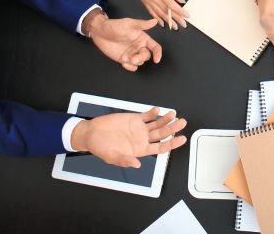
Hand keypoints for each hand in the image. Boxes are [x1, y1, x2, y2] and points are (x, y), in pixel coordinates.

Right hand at [71, 107, 186, 167]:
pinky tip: (158, 110)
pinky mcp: (134, 119)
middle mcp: (143, 139)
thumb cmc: (101, 147)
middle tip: (182, 122)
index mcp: (140, 150)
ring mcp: (140, 128)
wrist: (91, 133)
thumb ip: (124, 160)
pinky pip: (147, 116)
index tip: (181, 139)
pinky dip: (153, 113)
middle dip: (173, 128)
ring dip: (166, 119)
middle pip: (162, 134)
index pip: (160, 148)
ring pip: (157, 124)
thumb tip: (137, 165)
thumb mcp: (111, 157)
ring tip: (173, 114)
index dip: (172, 144)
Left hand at [88, 13, 162, 70]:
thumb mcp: (129, 24)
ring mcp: (132, 54)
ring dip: (134, 62)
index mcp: (142, 38)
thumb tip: (154, 21)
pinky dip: (130, 67)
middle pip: (146, 56)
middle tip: (133, 58)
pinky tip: (124, 63)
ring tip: (124, 58)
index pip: (155, 47)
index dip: (158, 53)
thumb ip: (142, 24)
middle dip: (141, 58)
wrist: (99, 32)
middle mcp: (139, 47)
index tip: (156, 59)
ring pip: (139, 62)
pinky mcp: (124, 60)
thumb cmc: (114, 26)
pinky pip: (132, 67)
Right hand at [127, 0, 188, 28]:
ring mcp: (147, 1)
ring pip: (159, 14)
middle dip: (176, 18)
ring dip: (168, 21)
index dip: (179, 11)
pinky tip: (162, 23)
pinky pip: (152, 13)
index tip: (186, 15)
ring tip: (175, 26)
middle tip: (184, 24)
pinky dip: (157, 19)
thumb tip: (181, 0)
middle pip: (166, 11)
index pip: (171, 4)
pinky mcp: (144, 2)